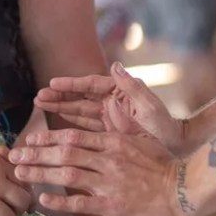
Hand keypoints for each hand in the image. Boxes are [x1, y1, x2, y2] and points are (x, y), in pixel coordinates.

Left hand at [10, 129, 186, 215]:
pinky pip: (81, 203)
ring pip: (67, 175)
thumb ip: (121, 122)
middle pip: (64, 153)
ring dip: (41, 173)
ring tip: (20, 174)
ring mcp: (109, 182)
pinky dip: (60, 202)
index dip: (48, 138)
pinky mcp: (112, 205)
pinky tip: (42, 200)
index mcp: (113, 141)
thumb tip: (111, 98)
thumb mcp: (141, 136)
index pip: (73, 136)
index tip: (31, 140)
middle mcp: (108, 159)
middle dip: (36, 154)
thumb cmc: (163, 164)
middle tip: (14, 156)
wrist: (183, 190)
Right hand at [34, 64, 190, 155]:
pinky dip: (70, 124)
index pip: (90, 86)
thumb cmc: (165, 127)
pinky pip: (85, 127)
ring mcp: (109, 118)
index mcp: (120, 93)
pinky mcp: (108, 133)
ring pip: (79, 112)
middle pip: (81, 98)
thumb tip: (115, 65)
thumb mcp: (150, 106)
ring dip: (60, 108)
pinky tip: (56, 121)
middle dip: (60, 96)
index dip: (71, 85)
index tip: (53, 84)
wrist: (176, 150)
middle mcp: (112, 103)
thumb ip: (132, 86)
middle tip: (39, 97)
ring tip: (40, 105)